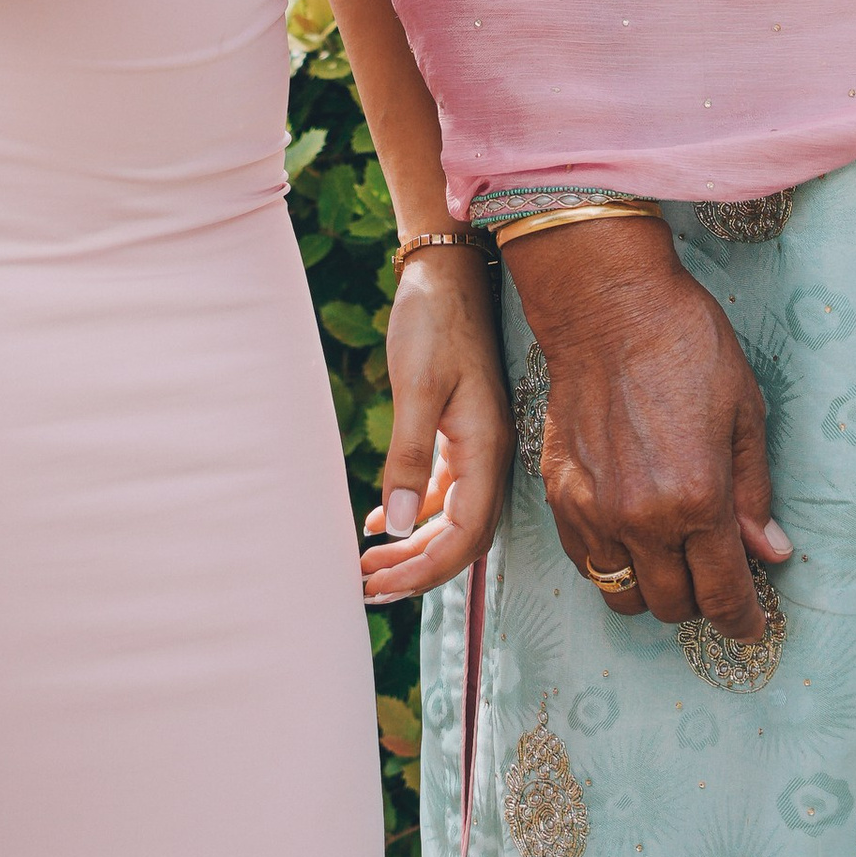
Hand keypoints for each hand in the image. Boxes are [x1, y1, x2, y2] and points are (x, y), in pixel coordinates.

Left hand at [362, 246, 513, 603]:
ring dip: (413, 546)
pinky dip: (414, 512)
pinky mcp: (461, 429)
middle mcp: (489, 453)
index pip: (465, 536)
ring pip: (452, 517)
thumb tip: (399, 526)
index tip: (380, 586)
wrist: (448, 269)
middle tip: (366, 587)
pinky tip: (379, 519)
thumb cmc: (434, 320)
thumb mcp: (416, 386)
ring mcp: (477, 442)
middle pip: (462, 536)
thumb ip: (410, 456)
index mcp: (486, 448)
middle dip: (416, 569)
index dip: (426, 571)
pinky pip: (445, 489)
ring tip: (367, 565)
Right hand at [506, 218, 788, 637]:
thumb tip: (769, 552)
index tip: (753, 627)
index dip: (743, 620)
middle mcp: (641, 518)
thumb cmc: (687, 345)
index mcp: (697, 499)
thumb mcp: (745, 412)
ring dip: (654, 589)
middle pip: (674, 605)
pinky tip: (633, 532)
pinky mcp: (560, 497)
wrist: (608, 306)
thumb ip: (753, 492)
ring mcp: (594, 511)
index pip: (723, 594)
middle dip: (703, 601)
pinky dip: (613, 562)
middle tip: (717, 574)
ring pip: (623, 595)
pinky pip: (586, 563)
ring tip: (673, 559)